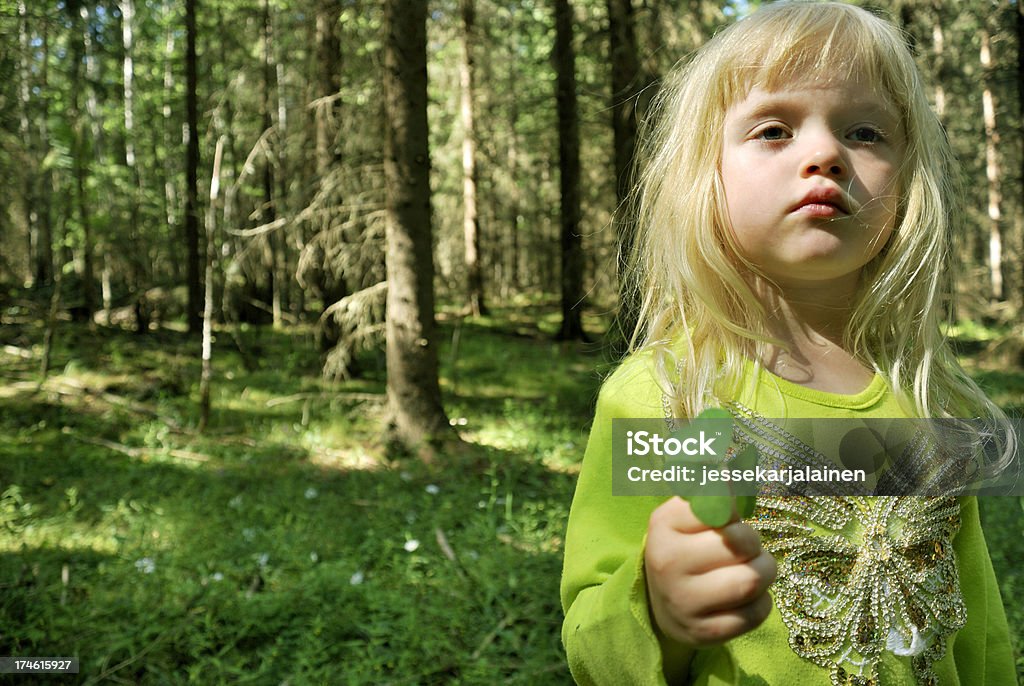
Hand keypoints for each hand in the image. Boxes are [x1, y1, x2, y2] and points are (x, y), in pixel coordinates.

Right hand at [645, 496, 776, 646]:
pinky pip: (756, 614)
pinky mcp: (704, 632)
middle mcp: (667, 562)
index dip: (734, 510)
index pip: (720, 504)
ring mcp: (683, 602)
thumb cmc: (684, 546)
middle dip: (754, 543)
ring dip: (764, 571)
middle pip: (740, 544)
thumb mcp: (686, 512)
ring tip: (754, 569)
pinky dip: (762, 602)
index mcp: (663, 524)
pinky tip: (746, 597)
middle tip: (745, 547)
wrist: (661, 603)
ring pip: (751, 580)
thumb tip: (732, 466)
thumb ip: (709, 485)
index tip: (726, 517)